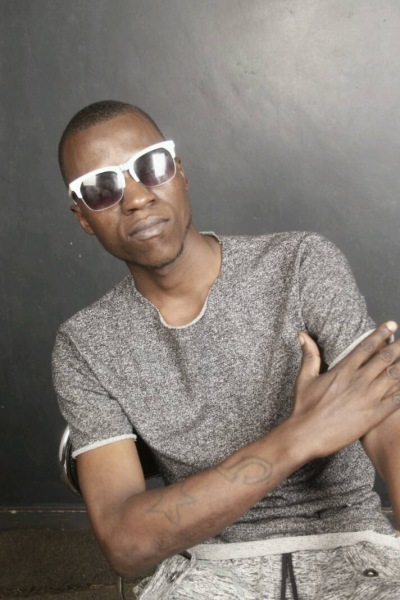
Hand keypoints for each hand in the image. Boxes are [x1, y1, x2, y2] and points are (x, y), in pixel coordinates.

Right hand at [291, 322, 399, 458]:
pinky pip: (395, 401)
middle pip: (385, 358)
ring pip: (394, 377)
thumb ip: (309, 355)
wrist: (306, 435)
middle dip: (399, 346)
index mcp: (343, 370)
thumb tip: (302, 335)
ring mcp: (368, 398)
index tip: (392, 325)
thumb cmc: (304, 407)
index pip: (367, 346)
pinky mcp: (373, 416)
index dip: (381, 334)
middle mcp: (358, 381)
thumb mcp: (304, 378)